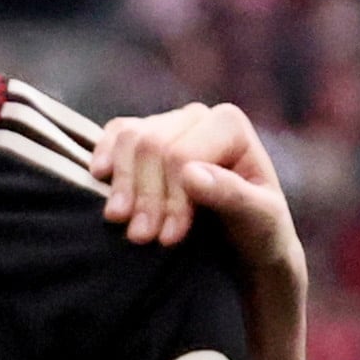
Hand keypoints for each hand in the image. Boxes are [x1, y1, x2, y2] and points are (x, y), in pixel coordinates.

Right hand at [87, 100, 307, 318]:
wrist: (244, 244)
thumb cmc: (258, 230)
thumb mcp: (259, 219)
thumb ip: (232, 195)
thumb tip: (190, 174)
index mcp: (228, 124)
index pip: (183, 154)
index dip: (171, 197)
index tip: (170, 238)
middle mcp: (196, 116)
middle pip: (151, 145)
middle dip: (144, 195)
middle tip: (140, 237)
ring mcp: (167, 124)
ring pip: (128, 140)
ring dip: (121, 184)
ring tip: (119, 222)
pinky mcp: (144, 138)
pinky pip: (115, 135)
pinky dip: (103, 156)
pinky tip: (99, 179)